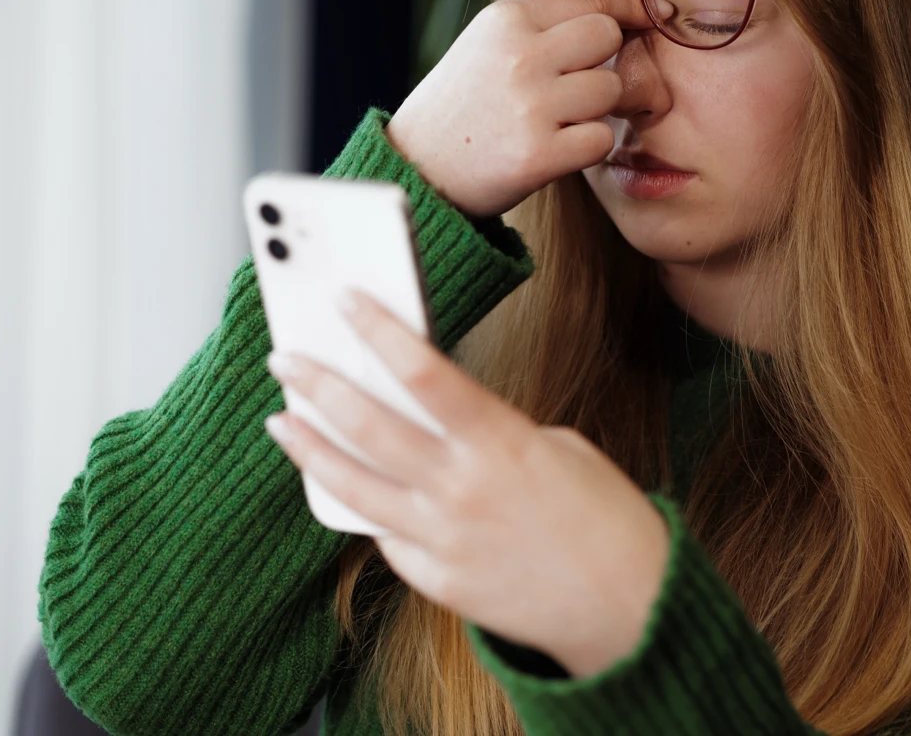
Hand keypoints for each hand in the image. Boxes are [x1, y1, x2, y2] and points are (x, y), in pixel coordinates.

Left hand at [263, 287, 670, 677]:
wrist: (628, 608)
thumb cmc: (604, 518)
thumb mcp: (557, 447)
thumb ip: (491, 430)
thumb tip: (438, 415)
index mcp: (500, 444)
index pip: (423, 373)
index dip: (378, 332)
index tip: (345, 302)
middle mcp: (461, 490)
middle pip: (369, 427)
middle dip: (319, 386)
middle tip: (285, 359)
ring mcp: (443, 540)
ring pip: (353, 487)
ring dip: (312, 449)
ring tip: (282, 421)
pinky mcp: (437, 580)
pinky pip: (387, 539)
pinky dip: (365, 508)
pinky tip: (347, 487)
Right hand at [385, 0, 655, 217]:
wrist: (417, 167)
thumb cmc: (463, 104)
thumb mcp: (487, 44)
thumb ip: (544, 25)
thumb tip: (618, 11)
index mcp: (506, 20)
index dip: (626, 8)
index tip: (647, 16)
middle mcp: (519, 56)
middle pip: (607, 37)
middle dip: (607, 58)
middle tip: (584, 81)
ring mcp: (530, 106)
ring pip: (611, 89)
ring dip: (596, 108)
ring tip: (561, 118)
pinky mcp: (539, 155)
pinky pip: (601, 139)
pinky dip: (588, 146)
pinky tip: (559, 147)